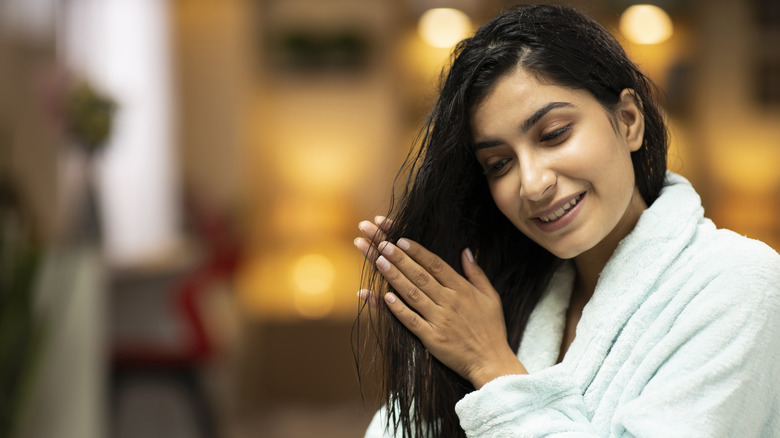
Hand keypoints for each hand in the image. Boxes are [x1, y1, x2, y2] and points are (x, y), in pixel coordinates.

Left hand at [354, 218, 526, 387]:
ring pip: (412, 294)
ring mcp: (439, 320)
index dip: (418, 251)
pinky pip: (411, 321)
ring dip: (394, 277)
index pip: (436, 265)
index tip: (401, 240)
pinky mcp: (432, 338)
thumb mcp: (491, 297)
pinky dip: (398, 309)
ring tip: (379, 262)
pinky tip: (384, 297)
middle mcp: (449, 302)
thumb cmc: (491, 329)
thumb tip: (466, 251)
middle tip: (382, 244)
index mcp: (462, 290)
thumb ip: (476, 273)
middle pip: (420, 276)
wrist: (491, 362)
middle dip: (400, 259)